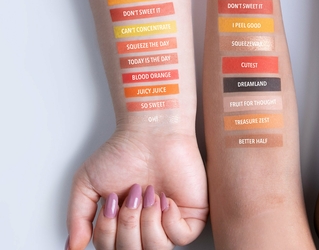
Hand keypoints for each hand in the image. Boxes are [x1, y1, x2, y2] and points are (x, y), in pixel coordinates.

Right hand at [66, 129, 207, 248]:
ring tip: (148, 192)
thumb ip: (78, 218)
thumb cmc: (123, 151)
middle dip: (127, 224)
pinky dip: (169, 220)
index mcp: (122, 224)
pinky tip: (165, 199)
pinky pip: (181, 238)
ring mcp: (169, 222)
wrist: (151, 131)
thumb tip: (74, 248)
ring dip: (146, 221)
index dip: (107, 230)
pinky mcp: (192, 215)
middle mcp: (145, 226)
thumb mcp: (87, 184)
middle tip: (132, 193)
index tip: (112, 199)